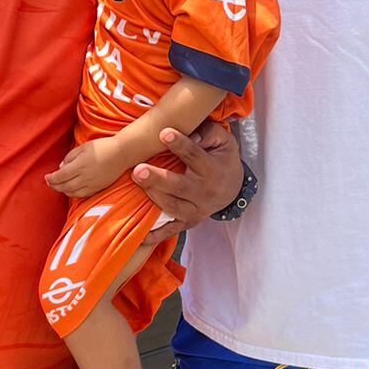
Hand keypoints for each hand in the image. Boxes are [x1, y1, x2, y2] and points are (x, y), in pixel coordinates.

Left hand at [45, 140, 119, 198]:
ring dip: (63, 191)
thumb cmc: (102, 147)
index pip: (60, 176)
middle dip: (54, 186)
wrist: (122, 153)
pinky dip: (74, 194)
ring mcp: (92, 184)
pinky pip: (82, 195)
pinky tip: (71, 190)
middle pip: (64, 187)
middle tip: (49, 183)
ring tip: (59, 187)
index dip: (51, 179)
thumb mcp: (83, 147)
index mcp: (79, 166)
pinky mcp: (98, 188)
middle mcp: (84, 177)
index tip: (46, 177)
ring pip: (72, 193)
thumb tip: (61, 168)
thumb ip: (70, 157)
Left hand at [132, 120, 239, 237]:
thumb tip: (189, 133)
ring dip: (153, 197)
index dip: (180, 144)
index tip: (164, 133)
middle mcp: (205, 192)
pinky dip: (156, 235)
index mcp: (212, 170)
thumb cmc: (221, 158)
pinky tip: (141, 235)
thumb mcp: (222, 140)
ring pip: (173, 207)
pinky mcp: (188, 222)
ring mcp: (196, 210)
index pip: (195, 156)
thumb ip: (207, 132)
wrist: (233, 188)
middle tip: (138, 170)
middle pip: (179, 186)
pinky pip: (171, 230)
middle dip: (158, 178)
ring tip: (135, 181)